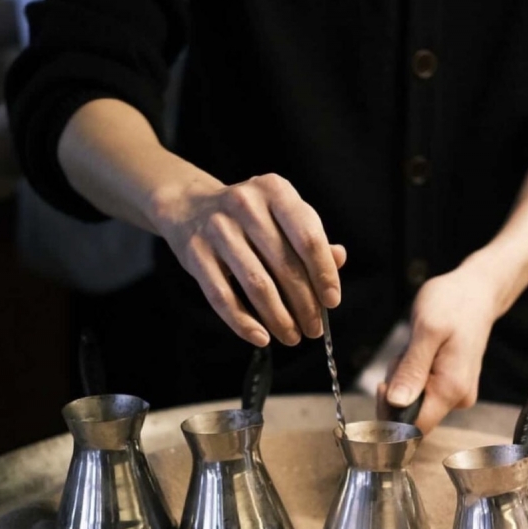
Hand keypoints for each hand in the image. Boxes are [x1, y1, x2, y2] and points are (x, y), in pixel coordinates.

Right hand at [153, 171, 346, 345]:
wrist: (188, 206)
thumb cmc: (248, 216)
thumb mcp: (281, 214)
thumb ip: (310, 237)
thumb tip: (339, 259)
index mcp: (275, 191)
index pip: (308, 238)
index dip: (324, 274)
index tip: (332, 302)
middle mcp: (245, 204)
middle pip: (284, 265)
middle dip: (304, 304)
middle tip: (314, 328)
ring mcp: (217, 228)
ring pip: (256, 284)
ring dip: (278, 318)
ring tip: (291, 336)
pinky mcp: (195, 253)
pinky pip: (222, 296)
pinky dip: (243, 322)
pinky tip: (260, 338)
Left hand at [377, 256, 505, 434]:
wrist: (476, 291)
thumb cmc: (452, 303)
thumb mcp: (427, 330)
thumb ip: (412, 369)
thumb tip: (396, 404)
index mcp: (451, 389)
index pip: (413, 427)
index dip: (390, 413)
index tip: (382, 385)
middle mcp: (457, 398)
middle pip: (410, 416)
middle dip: (394, 390)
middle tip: (403, 355)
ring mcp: (455, 393)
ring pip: (411, 401)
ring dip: (402, 377)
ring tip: (414, 347)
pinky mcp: (449, 385)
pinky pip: (418, 389)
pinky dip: (410, 372)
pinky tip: (419, 350)